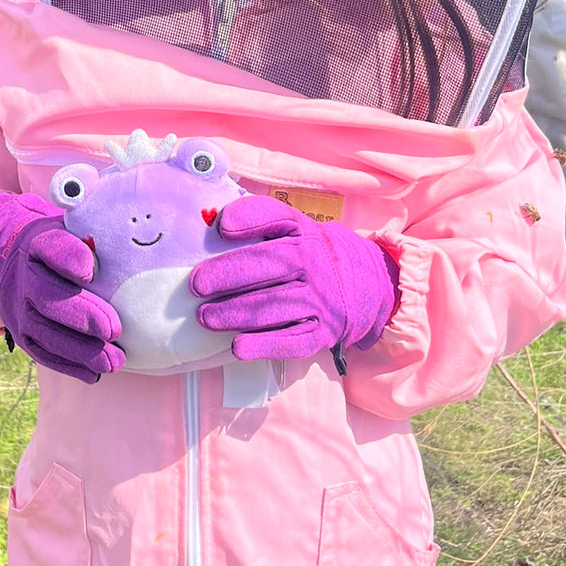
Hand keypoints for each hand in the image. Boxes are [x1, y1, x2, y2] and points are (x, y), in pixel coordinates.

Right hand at [0, 192, 124, 383]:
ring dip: (81, 350)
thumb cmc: (62, 246)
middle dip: (82, 315)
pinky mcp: (22, 335)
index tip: (91, 270)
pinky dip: (69, 365)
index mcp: (37, 243)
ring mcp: (19, 309)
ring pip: (46, 332)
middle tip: (115, 329)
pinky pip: (43, 354)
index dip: (69, 258)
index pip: (50, 247)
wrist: (13, 261)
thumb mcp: (74, 229)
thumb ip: (97, 234)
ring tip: (115, 361)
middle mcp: (24, 277)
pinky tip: (95, 373)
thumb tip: (136, 240)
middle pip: (47, 297)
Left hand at [189, 196, 396, 361]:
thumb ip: (260, 217)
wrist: (369, 284)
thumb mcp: (296, 227)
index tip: (220, 230)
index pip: (275, 221)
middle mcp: (313, 266)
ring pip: (275, 307)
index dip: (247, 223)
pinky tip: (238, 347)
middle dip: (229, 275)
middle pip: (269, 267)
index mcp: (303, 236)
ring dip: (236, 313)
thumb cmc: (313, 253)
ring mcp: (320, 302)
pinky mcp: (322, 334)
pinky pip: (293, 342)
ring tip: (205, 317)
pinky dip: (264, 345)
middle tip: (196, 286)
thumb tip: (220, 223)